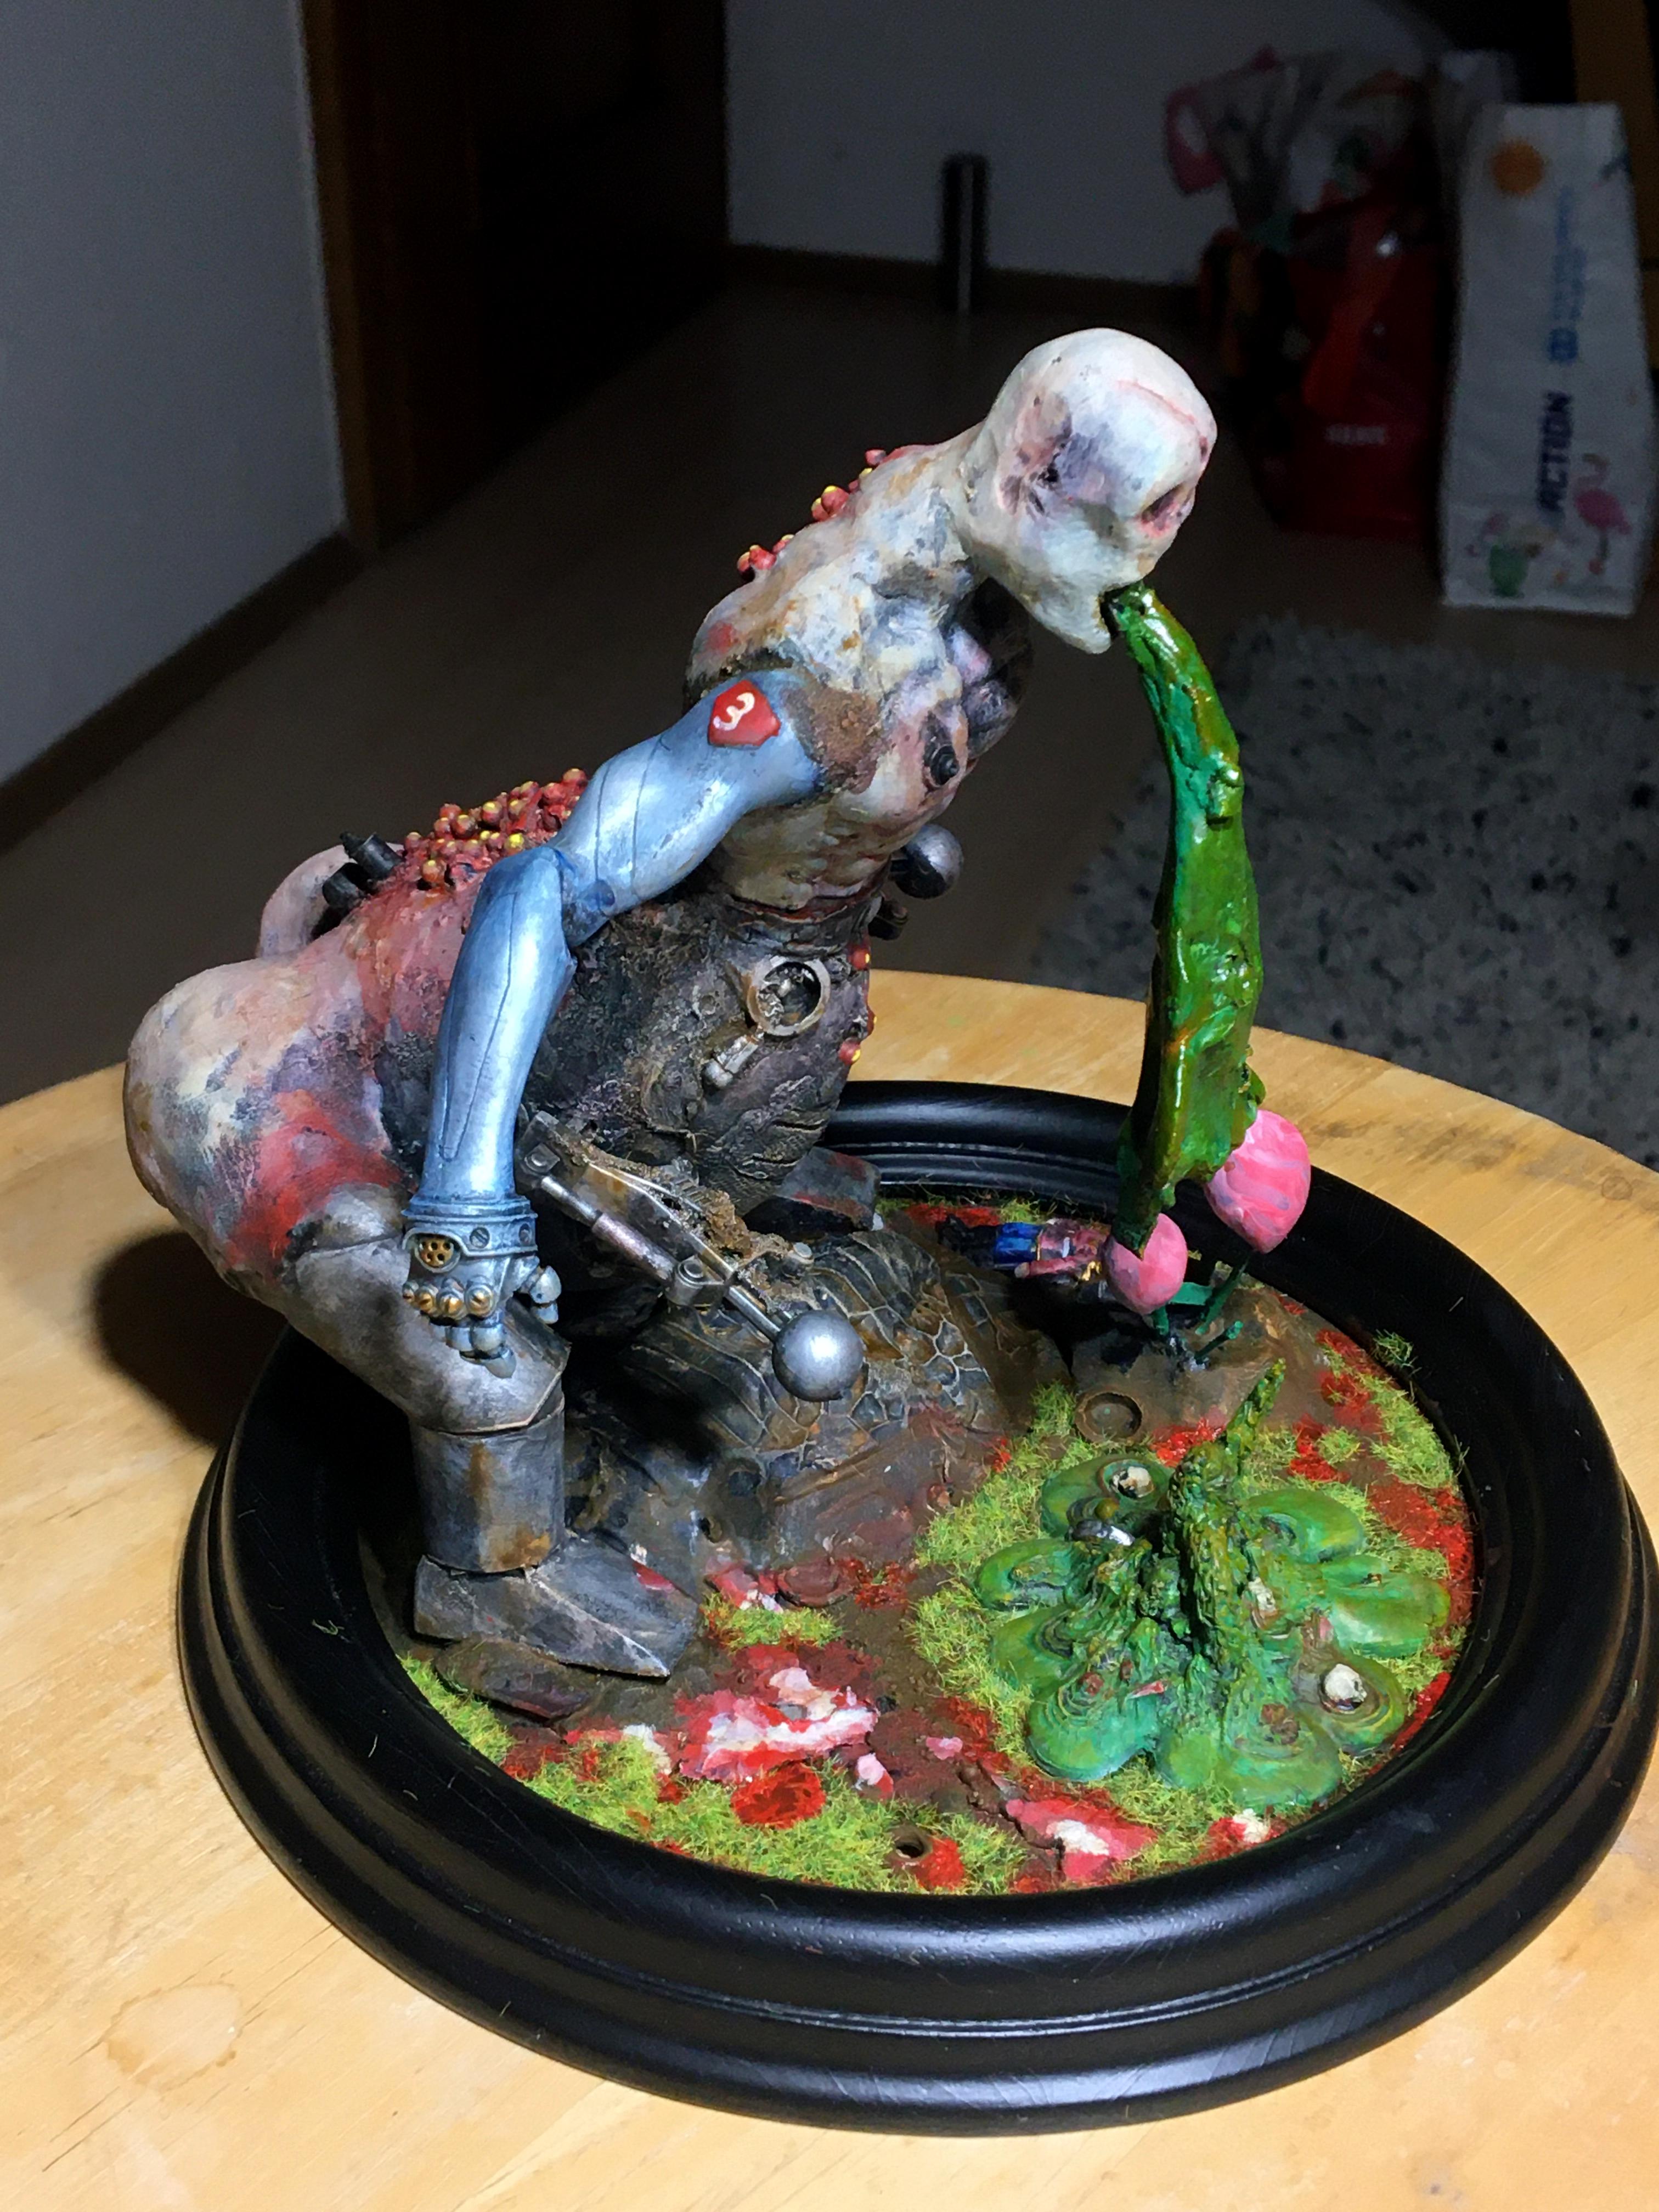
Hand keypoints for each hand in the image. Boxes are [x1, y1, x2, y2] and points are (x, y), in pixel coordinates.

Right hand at [400, 1204, 559, 1365]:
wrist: (461, 1202)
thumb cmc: (499, 1231)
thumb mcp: (529, 1261)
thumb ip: (543, 1292)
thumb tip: (550, 1318)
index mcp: (486, 1305)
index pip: (489, 1345)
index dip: (498, 1361)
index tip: (506, 1367)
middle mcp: (457, 1306)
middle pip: (462, 1343)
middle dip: (476, 1350)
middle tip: (486, 1351)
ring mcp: (434, 1295)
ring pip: (440, 1329)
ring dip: (454, 1335)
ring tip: (464, 1334)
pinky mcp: (416, 1280)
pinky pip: (420, 1307)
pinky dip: (430, 1313)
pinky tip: (439, 1311)